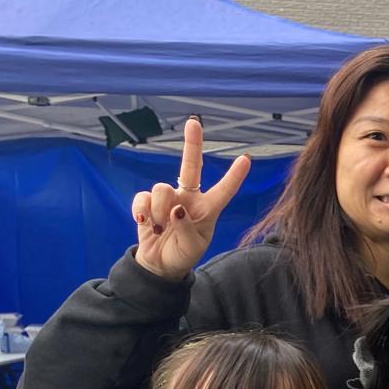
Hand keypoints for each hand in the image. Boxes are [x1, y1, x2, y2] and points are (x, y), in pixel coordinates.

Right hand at [132, 118, 251, 280]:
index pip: (223, 191)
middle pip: (190, 166)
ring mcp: (168, 199)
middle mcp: (189, 199)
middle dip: (192, 144)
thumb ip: (187, 228)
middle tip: (194, 122)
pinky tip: (144, 223)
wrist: (159, 266)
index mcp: (207, 209)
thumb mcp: (192, 247)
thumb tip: (175, 210)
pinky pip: (142, 197)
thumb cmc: (183, 255)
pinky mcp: (147, 203)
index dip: (234, 176)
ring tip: (160, 228)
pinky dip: (142, 211)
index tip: (246, 158)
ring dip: (159, 209)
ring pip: (161, 188)